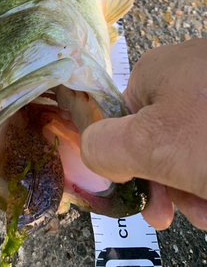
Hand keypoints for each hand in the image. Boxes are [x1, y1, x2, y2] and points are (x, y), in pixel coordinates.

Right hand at [81, 39, 206, 229]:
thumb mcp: (152, 143)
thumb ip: (104, 147)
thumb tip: (88, 152)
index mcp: (155, 71)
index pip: (121, 119)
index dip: (128, 163)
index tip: (145, 199)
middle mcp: (186, 74)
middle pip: (160, 138)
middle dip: (169, 183)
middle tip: (183, 212)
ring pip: (193, 147)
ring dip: (197, 186)